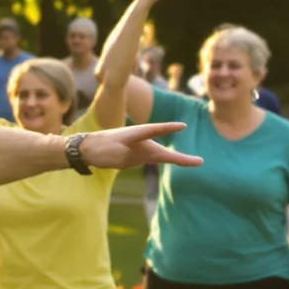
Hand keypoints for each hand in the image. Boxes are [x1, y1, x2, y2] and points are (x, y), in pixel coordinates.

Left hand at [78, 121, 198, 169]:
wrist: (89, 149)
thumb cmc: (99, 147)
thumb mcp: (109, 150)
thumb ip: (123, 153)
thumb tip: (138, 157)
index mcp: (134, 135)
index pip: (153, 130)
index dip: (167, 128)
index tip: (182, 126)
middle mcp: (141, 141)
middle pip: (162, 151)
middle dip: (180, 157)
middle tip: (199, 161)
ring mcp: (141, 149)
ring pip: (162, 156)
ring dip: (179, 159)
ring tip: (197, 162)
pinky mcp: (139, 156)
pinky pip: (157, 158)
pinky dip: (171, 160)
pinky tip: (185, 161)